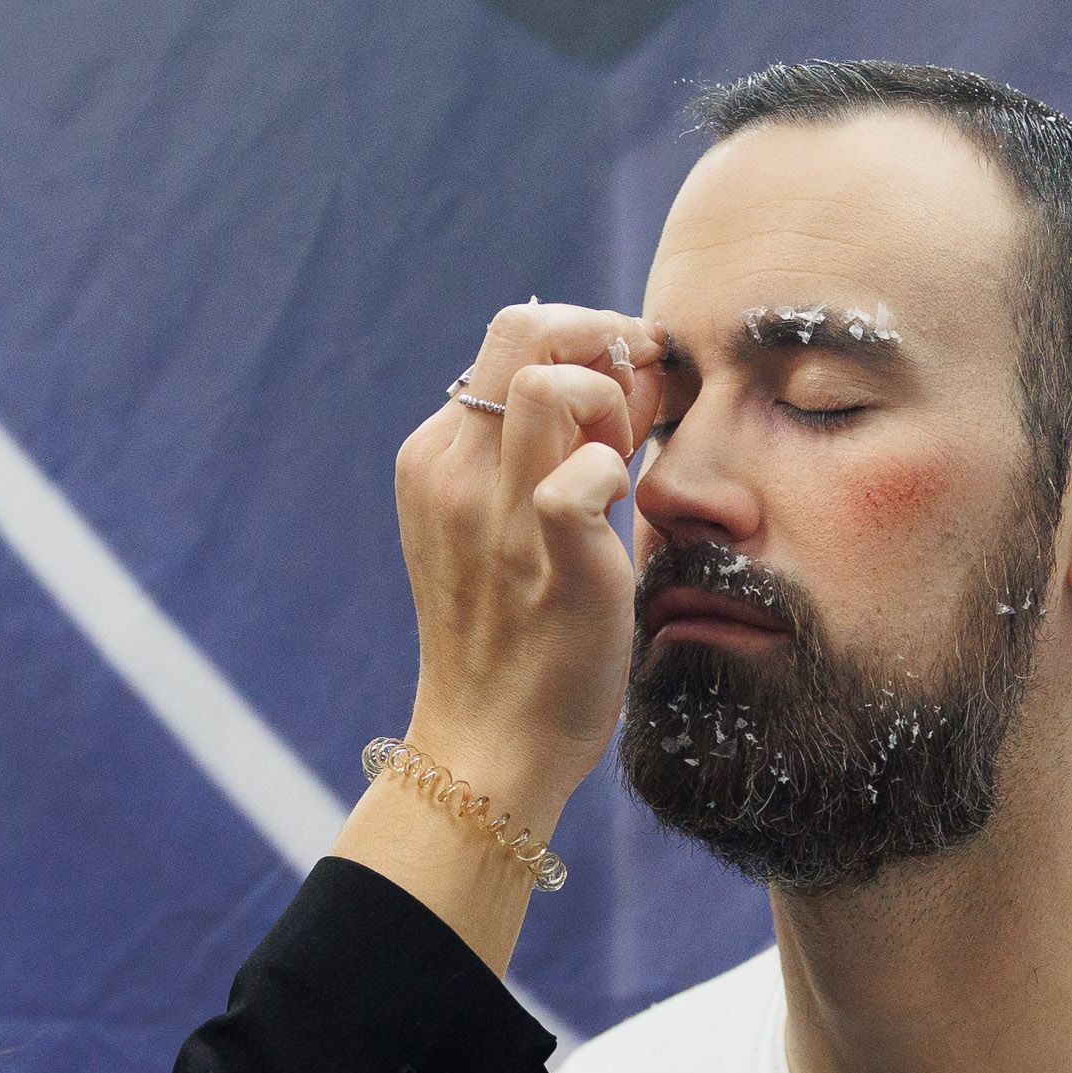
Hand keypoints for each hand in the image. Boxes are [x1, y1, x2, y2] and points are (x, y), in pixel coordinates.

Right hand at [390, 302, 664, 834]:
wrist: (490, 744)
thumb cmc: (516, 633)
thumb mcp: (502, 521)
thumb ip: (546, 444)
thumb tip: (624, 369)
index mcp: (436, 457)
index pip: (512, 338)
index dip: (583, 341)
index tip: (625, 388)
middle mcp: (453, 473)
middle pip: (524, 328)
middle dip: (598, 340)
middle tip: (635, 402)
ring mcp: (494, 516)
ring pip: (549, 381)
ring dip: (608, 400)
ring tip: (622, 456)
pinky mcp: (549, 560)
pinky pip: (586, 473)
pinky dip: (618, 471)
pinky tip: (619, 512)